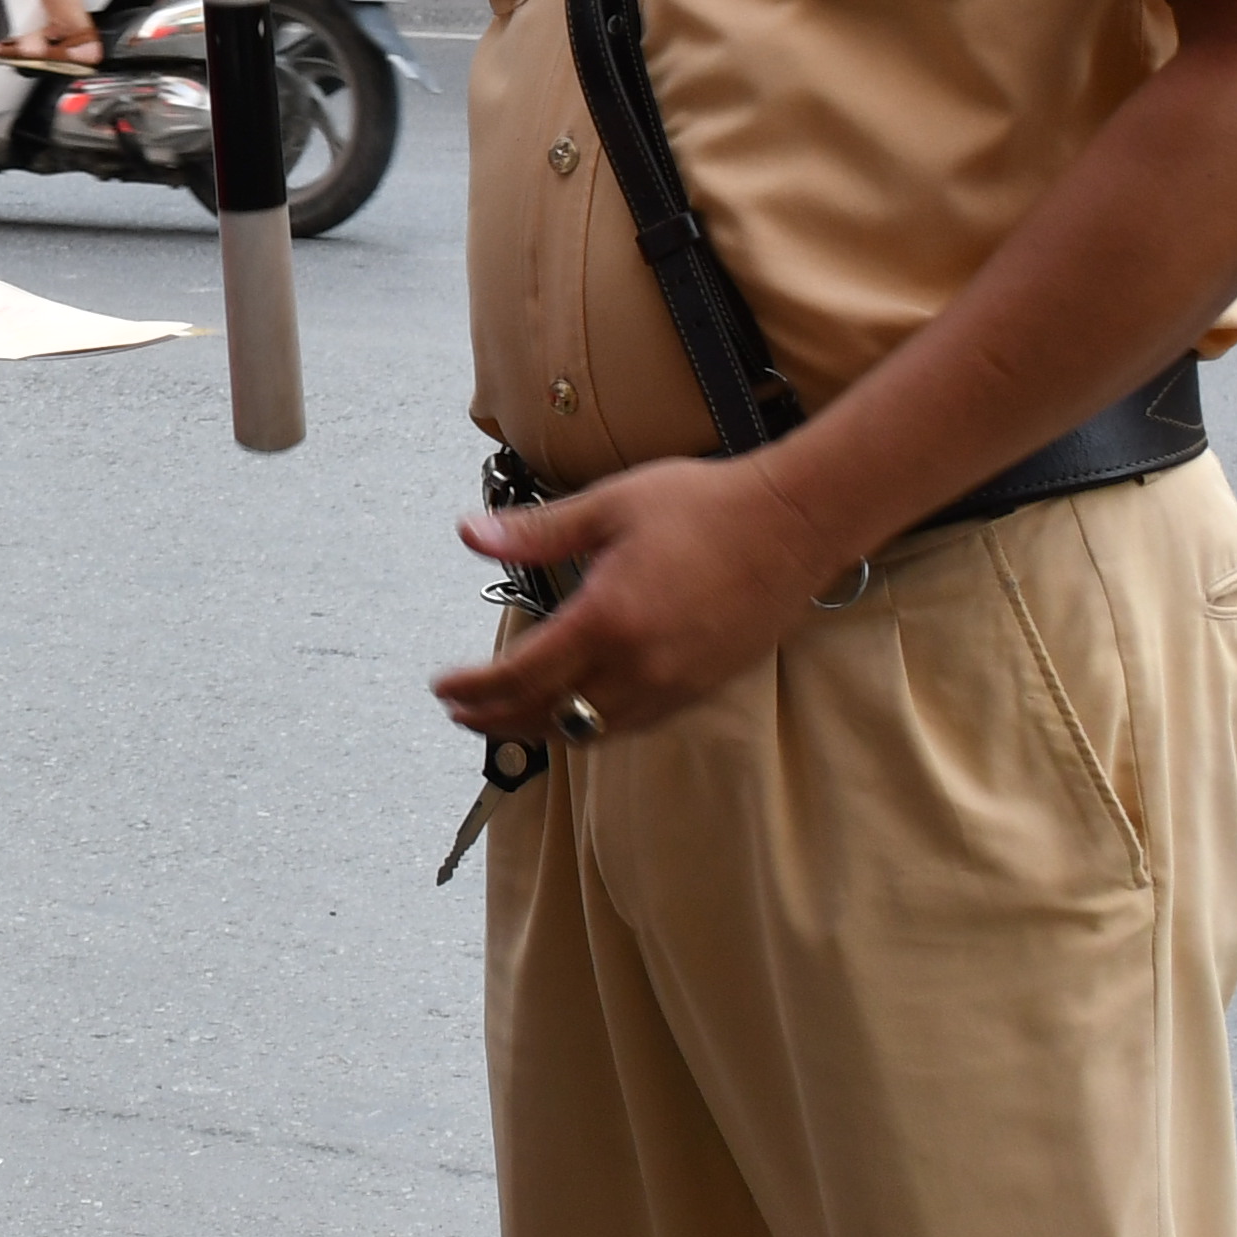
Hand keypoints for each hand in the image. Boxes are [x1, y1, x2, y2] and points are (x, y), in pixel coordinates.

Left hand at [429, 454, 860, 744]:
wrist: (794, 523)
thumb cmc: (705, 506)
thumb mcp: (609, 506)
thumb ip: (535, 532)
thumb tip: (469, 532)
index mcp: (607, 619)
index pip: (520, 676)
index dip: (473, 690)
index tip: (443, 688)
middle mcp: (638, 666)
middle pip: (548, 716)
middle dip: (494, 720)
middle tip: (460, 712)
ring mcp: (673, 684)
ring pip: (589, 730)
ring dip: (539, 728)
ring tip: (505, 715)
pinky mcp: (700, 689)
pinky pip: (630, 723)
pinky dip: (589, 724)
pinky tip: (573, 707)